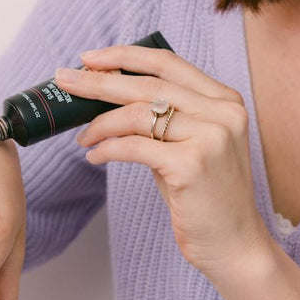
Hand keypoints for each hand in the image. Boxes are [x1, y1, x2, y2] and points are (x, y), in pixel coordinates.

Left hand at [53, 46, 271, 279]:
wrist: (234, 243)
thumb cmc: (205, 197)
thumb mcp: (190, 146)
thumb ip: (164, 119)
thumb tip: (108, 96)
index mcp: (225, 100)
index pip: (168, 63)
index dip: (125, 56)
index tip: (90, 58)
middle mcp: (223, 112)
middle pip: (148, 85)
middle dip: (99, 81)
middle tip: (65, 80)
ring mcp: (211, 137)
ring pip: (138, 114)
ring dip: (100, 123)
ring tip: (83, 136)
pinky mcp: (192, 164)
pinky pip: (134, 147)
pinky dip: (107, 149)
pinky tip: (95, 156)